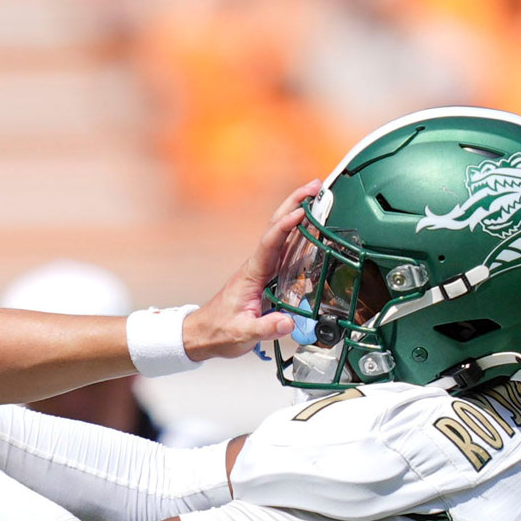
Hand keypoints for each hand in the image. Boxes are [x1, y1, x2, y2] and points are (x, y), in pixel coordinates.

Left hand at [182, 180, 319, 360]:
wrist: (201, 335)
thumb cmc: (218, 332)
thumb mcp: (242, 334)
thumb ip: (265, 328)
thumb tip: (288, 322)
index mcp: (252, 274)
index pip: (270, 244)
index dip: (286, 226)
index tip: (302, 212)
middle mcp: (257, 266)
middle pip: (276, 228)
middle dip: (295, 204)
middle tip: (315, 186)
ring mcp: (261, 270)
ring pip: (281, 236)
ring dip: (299, 214)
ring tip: (319, 197)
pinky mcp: (265, 277)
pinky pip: (285, 251)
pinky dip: (300, 236)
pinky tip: (313, 229)